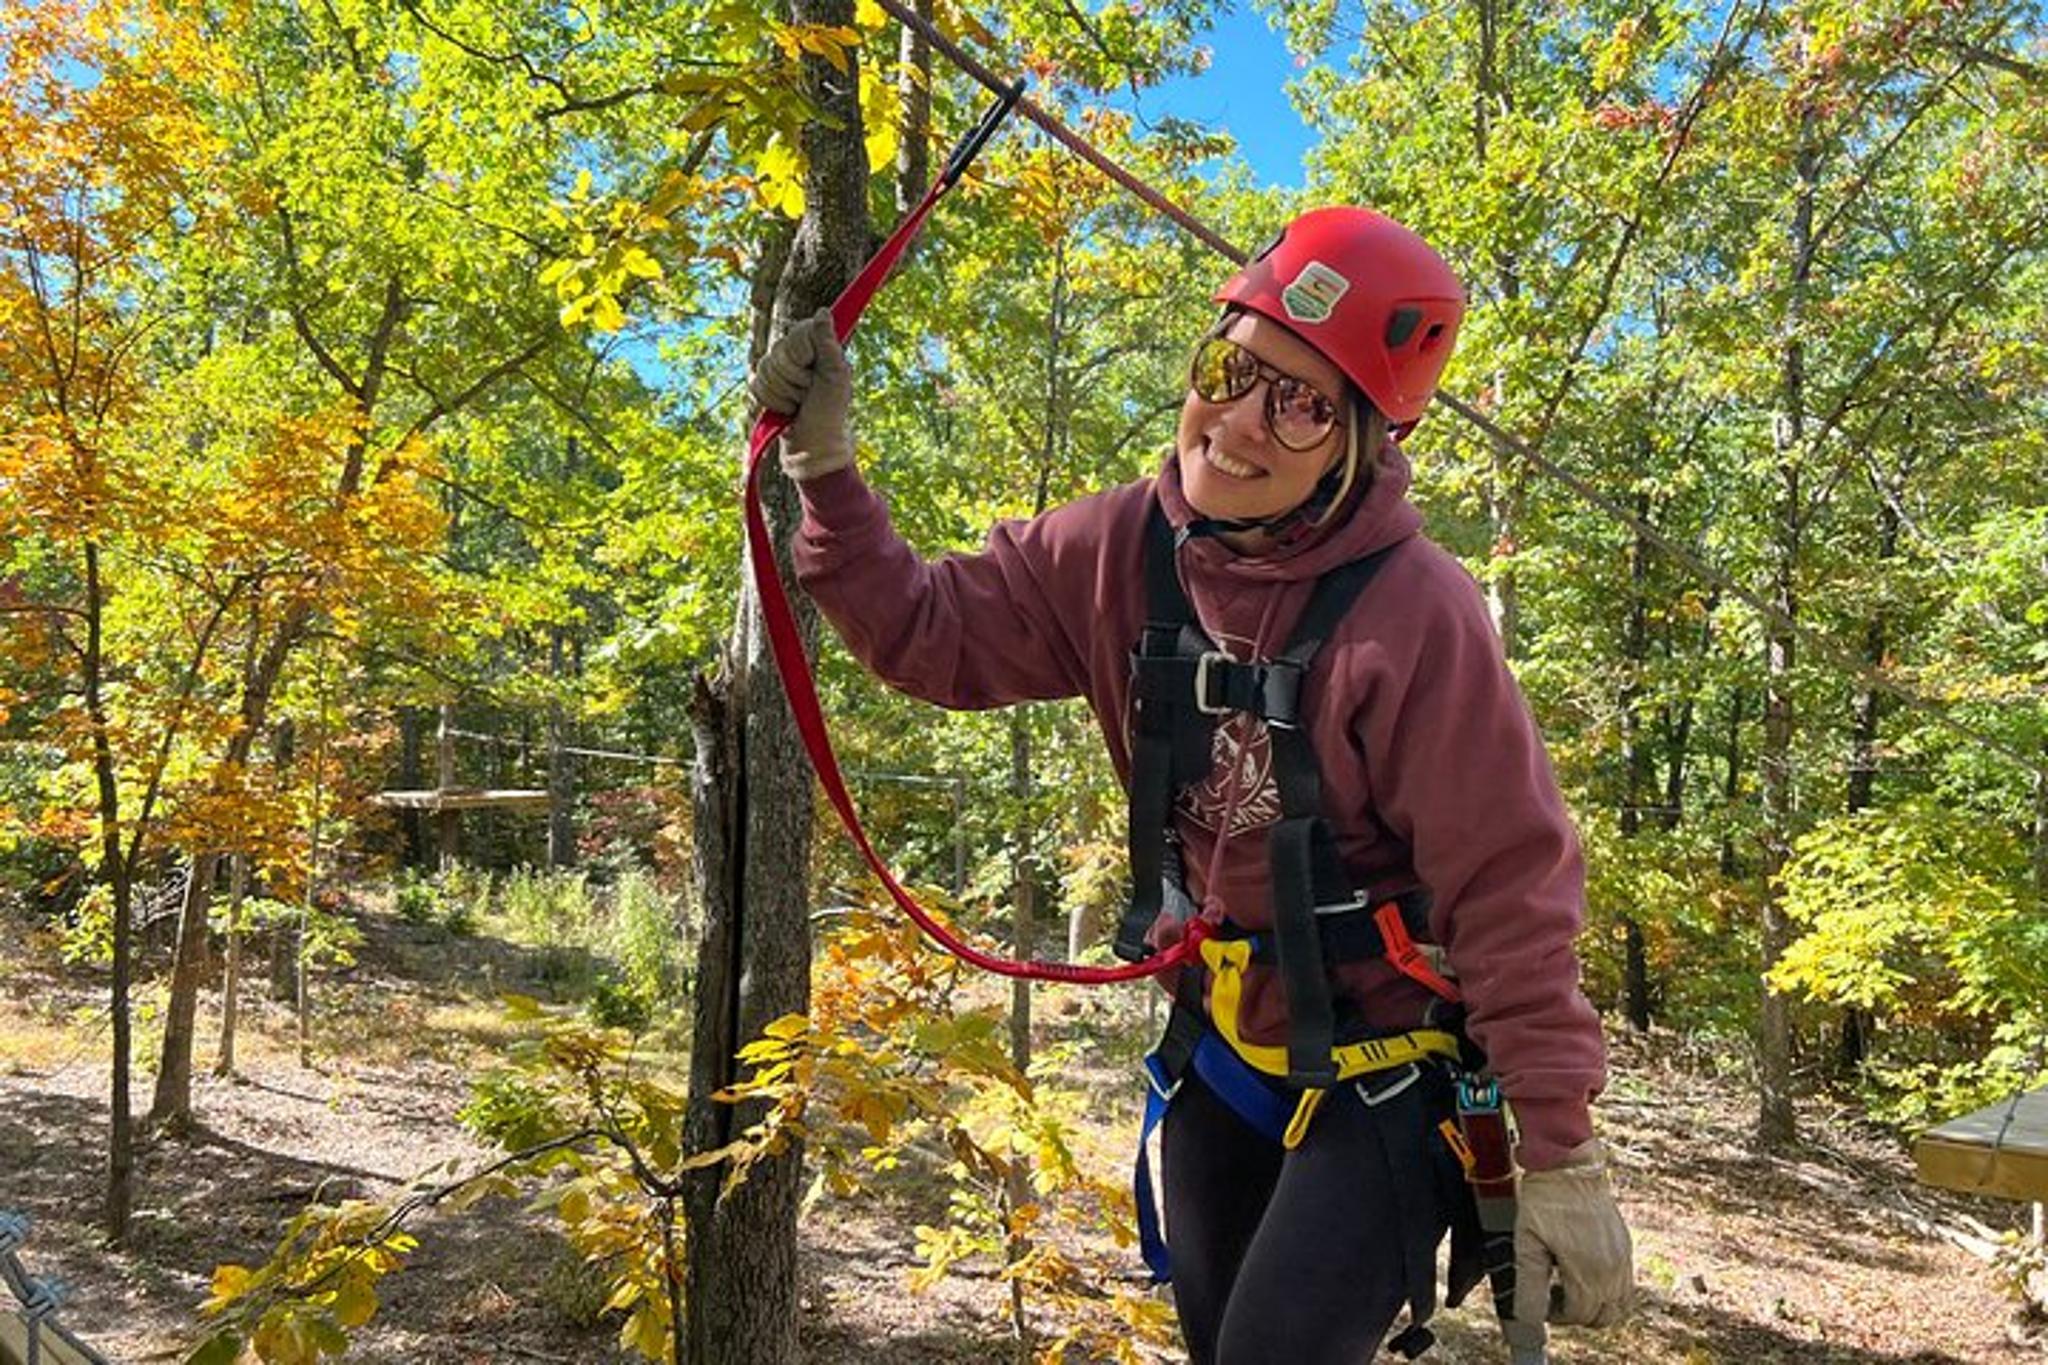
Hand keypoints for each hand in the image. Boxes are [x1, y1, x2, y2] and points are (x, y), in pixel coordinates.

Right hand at [748, 307, 854, 480]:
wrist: (812, 444)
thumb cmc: (830, 411)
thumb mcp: (835, 375)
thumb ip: (827, 342)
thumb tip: (823, 311)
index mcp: (817, 347)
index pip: (797, 333)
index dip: (802, 354)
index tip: (813, 371)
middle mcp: (798, 355)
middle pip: (778, 351)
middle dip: (794, 379)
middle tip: (808, 393)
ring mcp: (780, 370)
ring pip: (764, 368)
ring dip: (783, 393)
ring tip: (798, 404)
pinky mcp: (766, 386)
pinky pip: (755, 383)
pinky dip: (771, 400)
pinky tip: (785, 409)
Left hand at [1514, 1138, 1634, 1329]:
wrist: (1569, 1163)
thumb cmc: (1545, 1199)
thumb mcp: (1527, 1242)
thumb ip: (1529, 1284)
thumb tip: (1529, 1318)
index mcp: (1588, 1271)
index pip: (1579, 1315)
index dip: (1558, 1315)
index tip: (1543, 1302)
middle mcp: (1612, 1269)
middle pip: (1603, 1317)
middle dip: (1577, 1314)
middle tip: (1555, 1295)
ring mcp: (1623, 1257)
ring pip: (1618, 1304)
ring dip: (1596, 1305)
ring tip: (1570, 1284)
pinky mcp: (1625, 1246)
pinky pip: (1625, 1284)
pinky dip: (1608, 1290)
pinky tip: (1584, 1271)